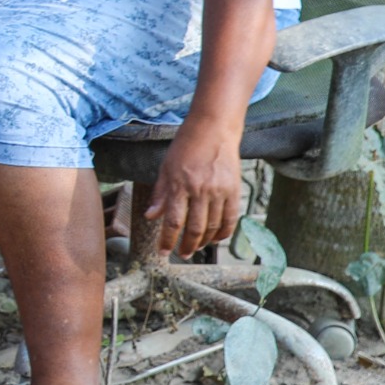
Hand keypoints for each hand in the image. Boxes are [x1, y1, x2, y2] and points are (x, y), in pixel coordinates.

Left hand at [143, 117, 245, 257]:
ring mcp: (219, 191)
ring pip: (213, 226)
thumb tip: (150, 217)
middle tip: (182, 254)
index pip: (173, 221)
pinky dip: (224, 232)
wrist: (213, 130)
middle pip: (195, 228)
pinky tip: (216, 239)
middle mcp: (200, 190)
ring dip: (204, 242)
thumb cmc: (185, 147)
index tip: (163, 252)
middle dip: (187, 245)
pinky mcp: (235, 190)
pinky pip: (231, 218)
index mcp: (179, 185)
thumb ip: (160, 194)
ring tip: (196, 248)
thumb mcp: (165, 168)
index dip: (167, 240)